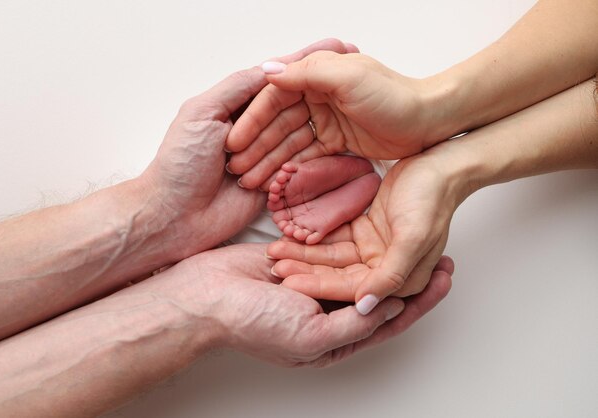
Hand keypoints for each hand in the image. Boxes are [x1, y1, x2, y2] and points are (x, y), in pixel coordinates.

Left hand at [137, 39, 359, 260]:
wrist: (175, 217)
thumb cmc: (179, 164)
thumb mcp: (202, 113)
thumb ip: (236, 87)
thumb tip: (272, 67)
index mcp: (234, 105)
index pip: (276, 78)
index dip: (304, 62)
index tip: (335, 47)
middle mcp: (252, 126)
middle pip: (293, 103)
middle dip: (323, 87)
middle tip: (355, 67)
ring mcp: (265, 154)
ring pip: (299, 132)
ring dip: (318, 120)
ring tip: (354, 102)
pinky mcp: (273, 181)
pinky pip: (299, 165)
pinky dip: (314, 154)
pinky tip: (343, 138)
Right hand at [155, 243, 452, 366]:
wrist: (206, 295)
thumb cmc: (251, 323)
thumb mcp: (312, 337)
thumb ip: (355, 324)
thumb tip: (393, 308)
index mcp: (335, 337)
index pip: (390, 319)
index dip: (420, 301)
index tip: (444, 277)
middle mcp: (329, 312)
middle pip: (382, 292)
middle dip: (411, 275)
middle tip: (441, 252)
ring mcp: (315, 285)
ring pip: (362, 268)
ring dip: (387, 254)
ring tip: (411, 234)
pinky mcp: (301, 262)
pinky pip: (334, 251)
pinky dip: (354, 241)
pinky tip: (373, 226)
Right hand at [225, 52, 442, 188]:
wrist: (428, 120)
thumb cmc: (393, 95)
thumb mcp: (348, 78)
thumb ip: (306, 73)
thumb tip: (266, 71)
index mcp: (317, 76)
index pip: (274, 99)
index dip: (252, 121)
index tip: (234, 143)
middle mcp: (318, 97)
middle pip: (277, 123)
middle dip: (255, 147)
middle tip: (236, 170)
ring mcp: (327, 121)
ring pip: (289, 142)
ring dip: (268, 161)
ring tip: (249, 181)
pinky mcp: (338, 142)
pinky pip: (307, 156)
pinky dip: (291, 168)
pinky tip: (275, 182)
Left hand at [267, 147, 466, 312]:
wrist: (440, 164)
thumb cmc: (432, 198)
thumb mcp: (414, 238)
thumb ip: (391, 275)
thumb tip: (366, 307)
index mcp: (402, 280)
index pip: (352, 289)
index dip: (319, 286)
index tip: (290, 282)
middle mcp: (385, 269)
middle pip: (338, 275)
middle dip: (306, 271)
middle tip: (275, 266)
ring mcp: (374, 250)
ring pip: (333, 257)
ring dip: (306, 254)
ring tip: (276, 250)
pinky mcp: (366, 231)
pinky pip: (335, 237)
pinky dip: (315, 237)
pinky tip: (292, 235)